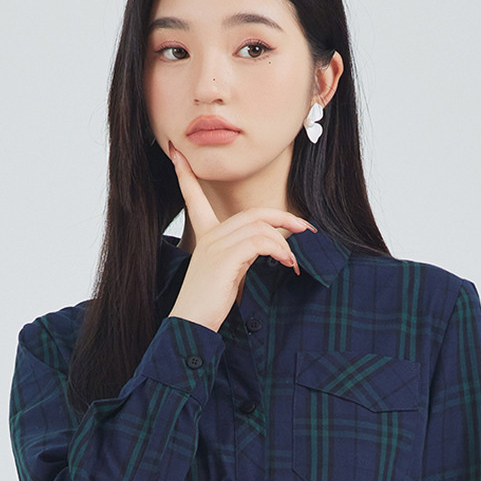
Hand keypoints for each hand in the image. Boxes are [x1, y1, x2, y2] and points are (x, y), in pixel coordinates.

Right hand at [166, 140, 315, 332]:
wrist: (191, 326)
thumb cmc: (208, 305)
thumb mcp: (226, 274)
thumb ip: (241, 255)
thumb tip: (270, 249)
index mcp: (206, 237)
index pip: (194, 198)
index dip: (185, 175)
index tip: (176, 154)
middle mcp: (209, 236)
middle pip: (252, 213)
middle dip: (283, 217)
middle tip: (305, 228)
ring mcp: (215, 245)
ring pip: (259, 226)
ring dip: (284, 242)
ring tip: (292, 261)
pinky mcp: (224, 257)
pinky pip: (260, 241)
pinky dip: (279, 249)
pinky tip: (285, 263)